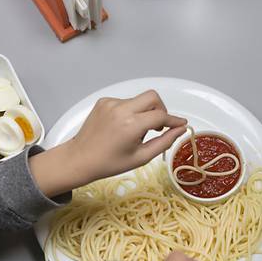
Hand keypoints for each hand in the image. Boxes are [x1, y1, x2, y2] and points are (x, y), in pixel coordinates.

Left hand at [30, 90, 186, 196]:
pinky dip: (130, 112)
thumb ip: (164, 142)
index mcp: (130, 125)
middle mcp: (121, 109)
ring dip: (144, 112)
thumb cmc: (110, 163)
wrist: (80, 159)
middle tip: (158, 125)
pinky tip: (122, 127)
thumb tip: (180, 130)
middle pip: (152, 97)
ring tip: (135, 131)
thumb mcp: (141, 157)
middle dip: (161, 109)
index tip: (181, 124)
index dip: (174, 120)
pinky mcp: (104, 101)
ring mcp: (111, 103)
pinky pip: (126, 101)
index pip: (161, 116)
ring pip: (139, 100)